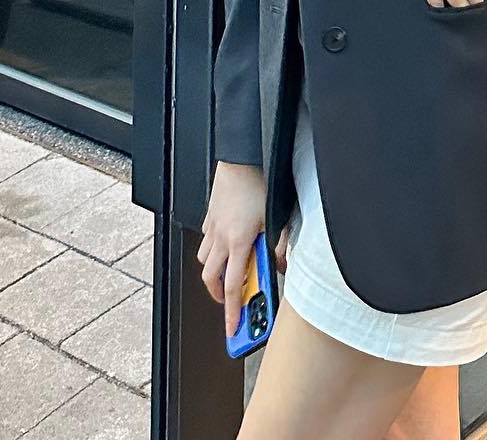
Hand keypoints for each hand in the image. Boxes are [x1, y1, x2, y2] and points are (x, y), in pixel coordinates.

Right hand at [198, 161, 269, 339]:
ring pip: (205, 259)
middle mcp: (222, 236)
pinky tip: (226, 245)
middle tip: (232, 304)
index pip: (233, 287)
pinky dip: (213, 249)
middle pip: (211, 278)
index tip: (233, 330)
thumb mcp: (278, 217)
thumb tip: (281, 264)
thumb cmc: (260, 182)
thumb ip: (280, 245)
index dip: (233, 312)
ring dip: (214, 273)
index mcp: (239, 241)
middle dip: (220, 296)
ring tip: (229, 277)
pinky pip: (207, 239)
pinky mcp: (210, 214)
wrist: (243, 156)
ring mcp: (213, 225)